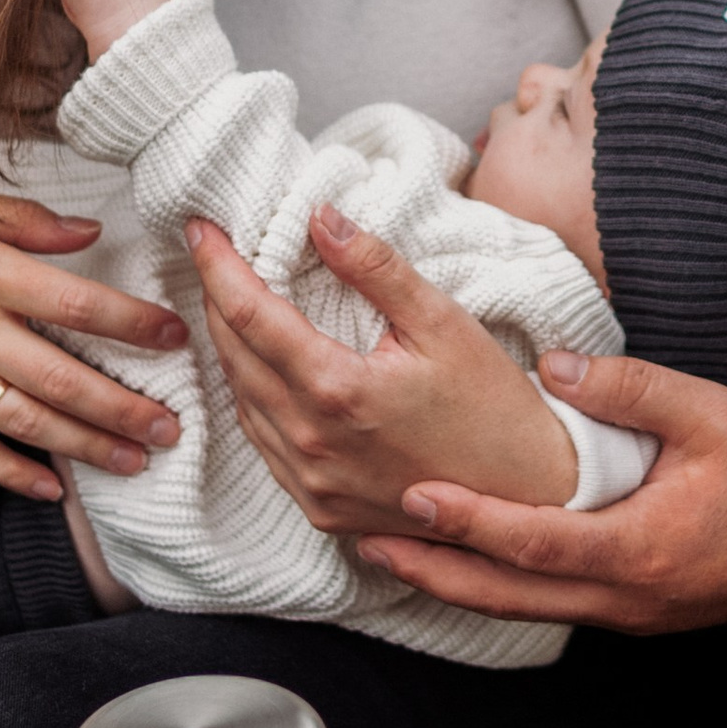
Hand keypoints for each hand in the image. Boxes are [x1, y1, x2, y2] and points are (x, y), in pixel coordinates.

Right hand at [0, 182, 189, 501]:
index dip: (132, 324)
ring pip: (27, 419)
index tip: (178, 339)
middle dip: (127, 406)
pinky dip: (13, 472)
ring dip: (87, 446)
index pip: (75, 300)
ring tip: (137, 461)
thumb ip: (15, 221)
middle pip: (63, 375)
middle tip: (175, 427)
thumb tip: (85, 231)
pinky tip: (53, 489)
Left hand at [187, 206, 578, 525]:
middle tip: (212, 255)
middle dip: (216, 300)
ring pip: (241, 404)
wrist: (526, 497)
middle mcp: (312, 444)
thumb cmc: (494, 407)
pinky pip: (264, 445)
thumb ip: (375, 267)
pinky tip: (267, 371)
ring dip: (232, 351)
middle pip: (233, 357)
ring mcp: (311, 485)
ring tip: (234, 304)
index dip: (217, 266)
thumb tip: (320, 217)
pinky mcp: (319, 510)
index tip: (201, 229)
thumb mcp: (442, 322)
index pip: (249, 314)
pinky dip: (255, 401)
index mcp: (338, 391)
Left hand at [360, 348, 726, 636]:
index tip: (413, 496)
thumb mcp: (708, 412)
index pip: (531, 540)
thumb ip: (630, 389)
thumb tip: (555, 367)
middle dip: (433, 570)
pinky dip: (498, 586)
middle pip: (506, 595)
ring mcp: (626, 611)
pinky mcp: (633, 610)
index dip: (468, 521)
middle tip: (369, 540)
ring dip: (457, 582)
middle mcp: (622, 594)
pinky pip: (549, 604)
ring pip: (522, 607)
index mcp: (637, 547)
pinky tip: (469, 563)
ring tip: (397, 553)